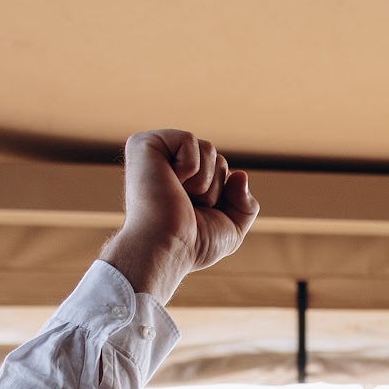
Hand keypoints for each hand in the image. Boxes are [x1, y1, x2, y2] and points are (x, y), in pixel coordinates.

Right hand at [98, 130, 258, 301]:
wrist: (167, 249)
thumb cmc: (193, 244)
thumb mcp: (231, 227)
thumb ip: (244, 204)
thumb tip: (240, 174)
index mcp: (181, 180)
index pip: (221, 169)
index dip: (220, 194)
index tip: (198, 214)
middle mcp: (165, 163)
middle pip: (216, 157)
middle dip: (214, 187)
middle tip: (188, 206)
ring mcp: (153, 152)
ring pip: (207, 148)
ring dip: (203, 181)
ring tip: (179, 196)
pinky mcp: (143, 144)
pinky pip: (189, 139)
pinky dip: (190, 166)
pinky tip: (170, 182)